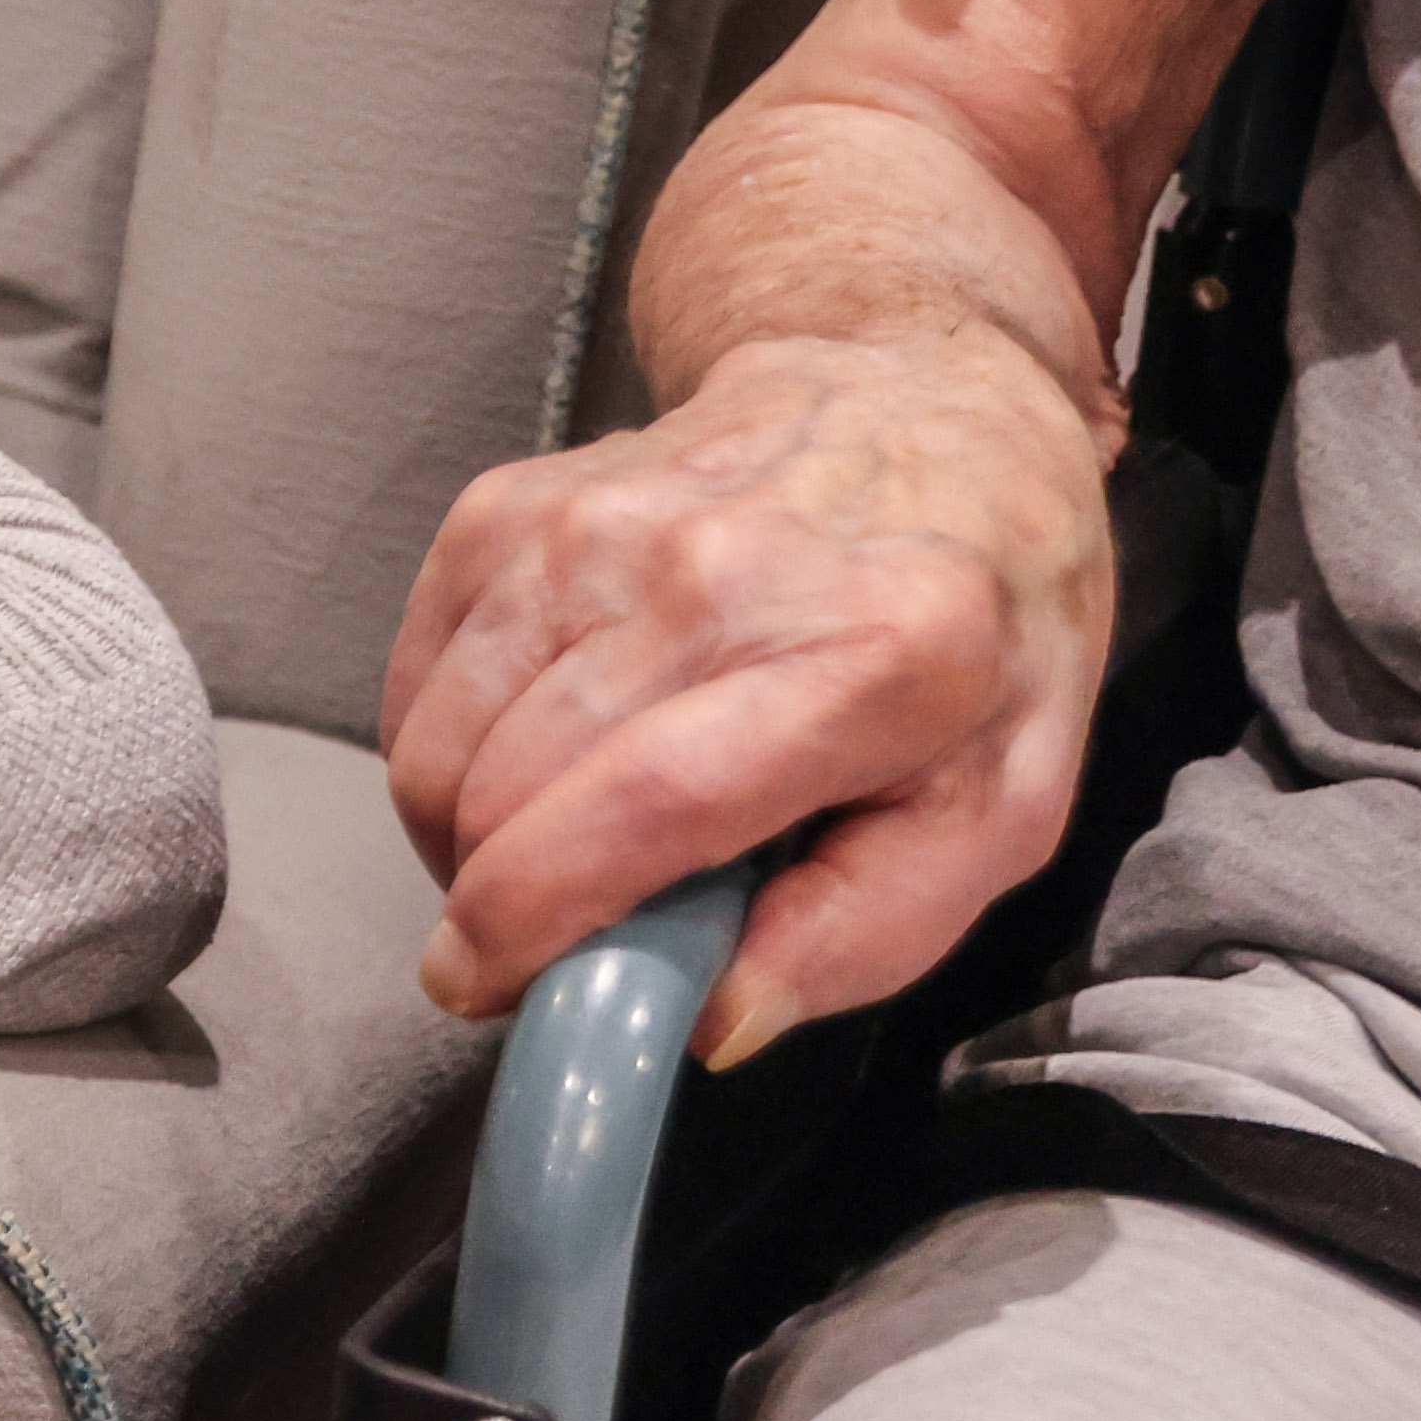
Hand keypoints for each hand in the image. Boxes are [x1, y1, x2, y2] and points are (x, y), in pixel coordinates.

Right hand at [388, 323, 1124, 1063]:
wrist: (912, 402)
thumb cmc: (975, 621)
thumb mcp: (1005, 803)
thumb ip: (873, 930)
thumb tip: (711, 1018)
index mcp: (866, 656)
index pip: (647, 802)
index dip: (539, 920)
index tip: (494, 989)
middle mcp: (709, 572)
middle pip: (510, 789)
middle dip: (500, 904)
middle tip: (570, 934)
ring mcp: (589, 525)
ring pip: (436, 746)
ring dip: (466, 837)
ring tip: (557, 846)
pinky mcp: (509, 507)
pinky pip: (415, 684)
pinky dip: (447, 754)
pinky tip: (536, 756)